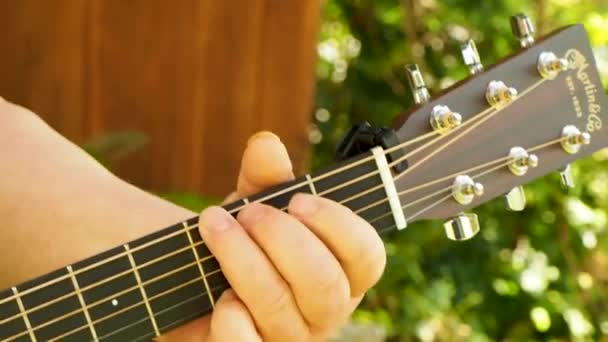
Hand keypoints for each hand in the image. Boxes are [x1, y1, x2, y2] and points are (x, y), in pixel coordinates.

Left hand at [160, 132, 385, 340]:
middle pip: (323, 282)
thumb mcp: (256, 205)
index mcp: (343, 271)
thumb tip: (265, 143)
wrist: (200, 284)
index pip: (366, 255)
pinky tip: (217, 295)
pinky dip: (231, 319)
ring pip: (280, 306)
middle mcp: (326, 310)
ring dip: (243, 259)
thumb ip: (265, 176)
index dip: (337, 225)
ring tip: (214, 225)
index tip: (298, 199)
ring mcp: (291, 337)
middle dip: (281, 239)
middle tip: (248, 211)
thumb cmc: (246, 242)